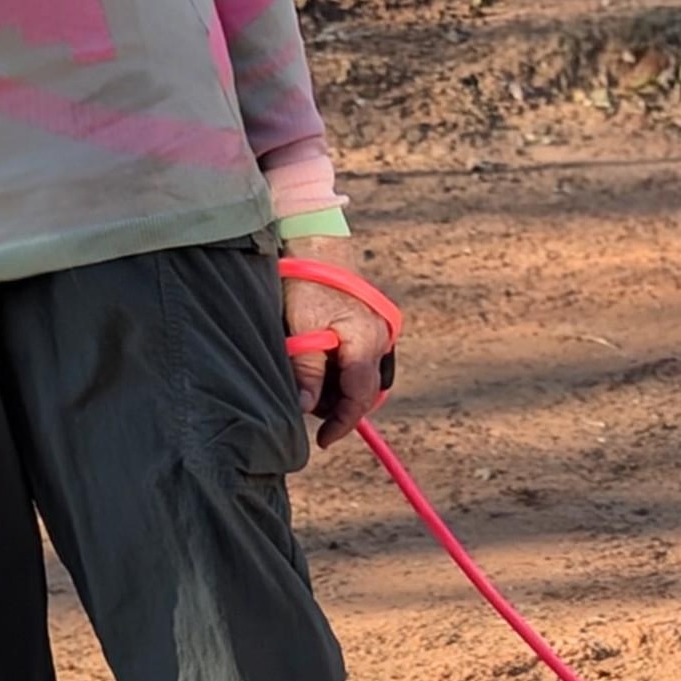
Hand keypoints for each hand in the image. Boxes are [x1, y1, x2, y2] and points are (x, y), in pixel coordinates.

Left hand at [281, 238, 392, 446]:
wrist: (317, 241)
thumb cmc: (306, 280)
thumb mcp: (301, 326)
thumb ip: (307, 369)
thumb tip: (307, 408)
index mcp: (365, 342)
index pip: (359, 398)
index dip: (342, 423)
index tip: (323, 440)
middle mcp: (380, 341)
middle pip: (365, 394)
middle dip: (339, 406)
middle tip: (309, 402)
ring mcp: (379, 334)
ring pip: (365, 380)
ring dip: (341, 389)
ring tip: (312, 379)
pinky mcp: (372, 328)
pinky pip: (363, 363)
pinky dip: (344, 372)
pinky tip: (324, 363)